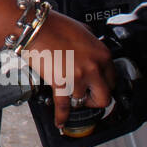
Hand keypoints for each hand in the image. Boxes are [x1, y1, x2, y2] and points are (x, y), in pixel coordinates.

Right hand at [22, 11, 116, 127]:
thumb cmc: (54, 25)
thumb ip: (91, 44)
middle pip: (104, 97)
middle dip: (94, 99)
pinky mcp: (61, 83)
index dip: (103, 85)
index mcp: (102, 54)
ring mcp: (78, 77)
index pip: (112, 79)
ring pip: (82, 101)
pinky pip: (64, 107)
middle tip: (87, 98)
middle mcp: (94, 67)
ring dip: (74, 101)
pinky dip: (61, 116)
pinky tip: (60, 121)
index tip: (97, 88)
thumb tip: (91, 52)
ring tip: (67, 97)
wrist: (34, 27)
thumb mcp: (82, 30)